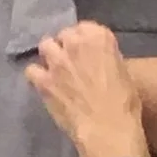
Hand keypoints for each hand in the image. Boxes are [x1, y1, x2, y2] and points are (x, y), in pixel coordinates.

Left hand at [24, 22, 147, 156]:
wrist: (107, 129)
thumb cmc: (124, 104)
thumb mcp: (122, 72)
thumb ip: (106, 59)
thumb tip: (98, 60)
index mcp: (99, 38)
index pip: (85, 27)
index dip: (85, 40)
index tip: (88, 52)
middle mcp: (75, 43)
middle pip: (64, 35)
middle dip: (67, 46)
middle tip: (72, 62)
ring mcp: (57, 61)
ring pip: (46, 46)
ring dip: (50, 55)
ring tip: (55, 68)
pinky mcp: (43, 81)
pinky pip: (31, 70)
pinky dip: (36, 75)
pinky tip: (43, 84)